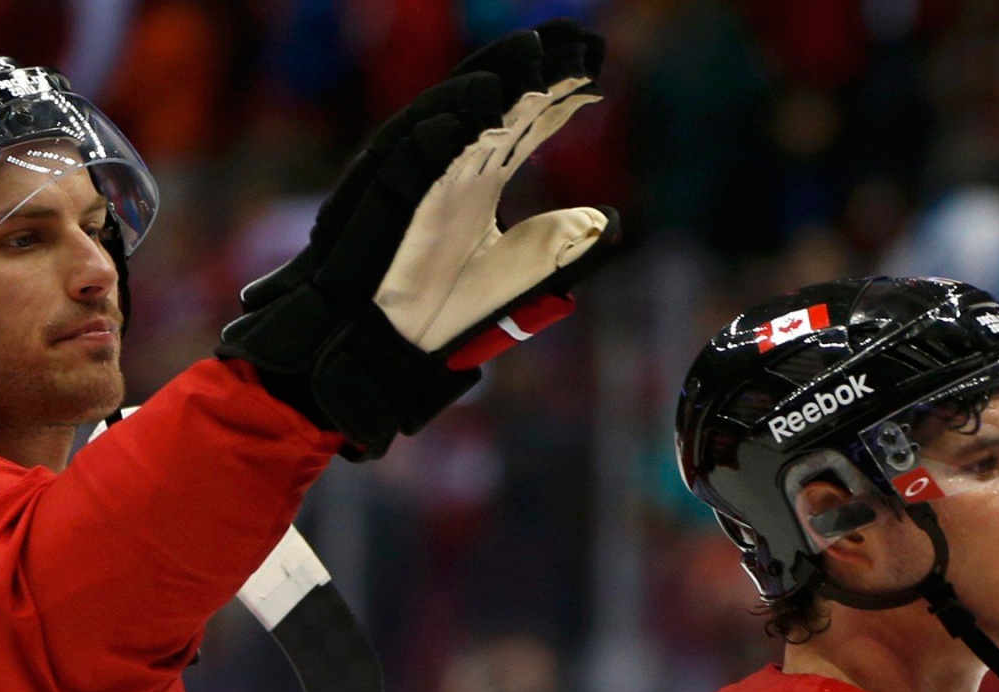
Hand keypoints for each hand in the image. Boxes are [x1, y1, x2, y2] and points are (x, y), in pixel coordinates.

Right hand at [218, 22, 619, 457]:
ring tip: (532, 57)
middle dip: (529, 69)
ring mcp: (418, 177)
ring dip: (492, 84)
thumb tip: (609, 219)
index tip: (597, 66)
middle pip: (494, 102)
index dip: (560, 92)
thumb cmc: (448, 307)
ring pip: (453, 115)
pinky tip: (478, 109)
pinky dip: (444, 130)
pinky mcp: (389, 198)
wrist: (392, 344)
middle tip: (568, 40)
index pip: (525, 120)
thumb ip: (560, 242)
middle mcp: (451, 166)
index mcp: (482, 178)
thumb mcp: (521, 270)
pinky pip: (414, 155)